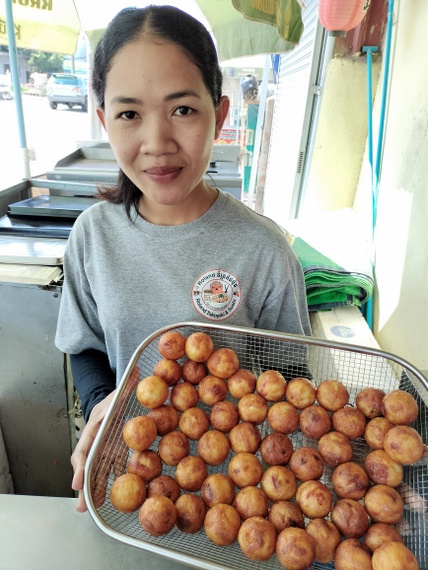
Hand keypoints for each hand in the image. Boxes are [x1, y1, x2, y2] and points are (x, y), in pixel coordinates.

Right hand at [71, 390, 116, 511]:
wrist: (111, 406)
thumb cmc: (111, 402)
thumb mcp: (117, 395)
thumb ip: (127, 387)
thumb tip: (138, 371)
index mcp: (92, 431)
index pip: (82, 451)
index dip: (79, 468)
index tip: (76, 483)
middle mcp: (94, 446)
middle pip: (86, 469)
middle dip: (83, 488)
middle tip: (81, 508)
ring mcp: (103, 453)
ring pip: (97, 475)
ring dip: (95, 492)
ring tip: (93, 510)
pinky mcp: (113, 457)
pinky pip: (111, 473)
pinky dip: (112, 486)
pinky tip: (117, 501)